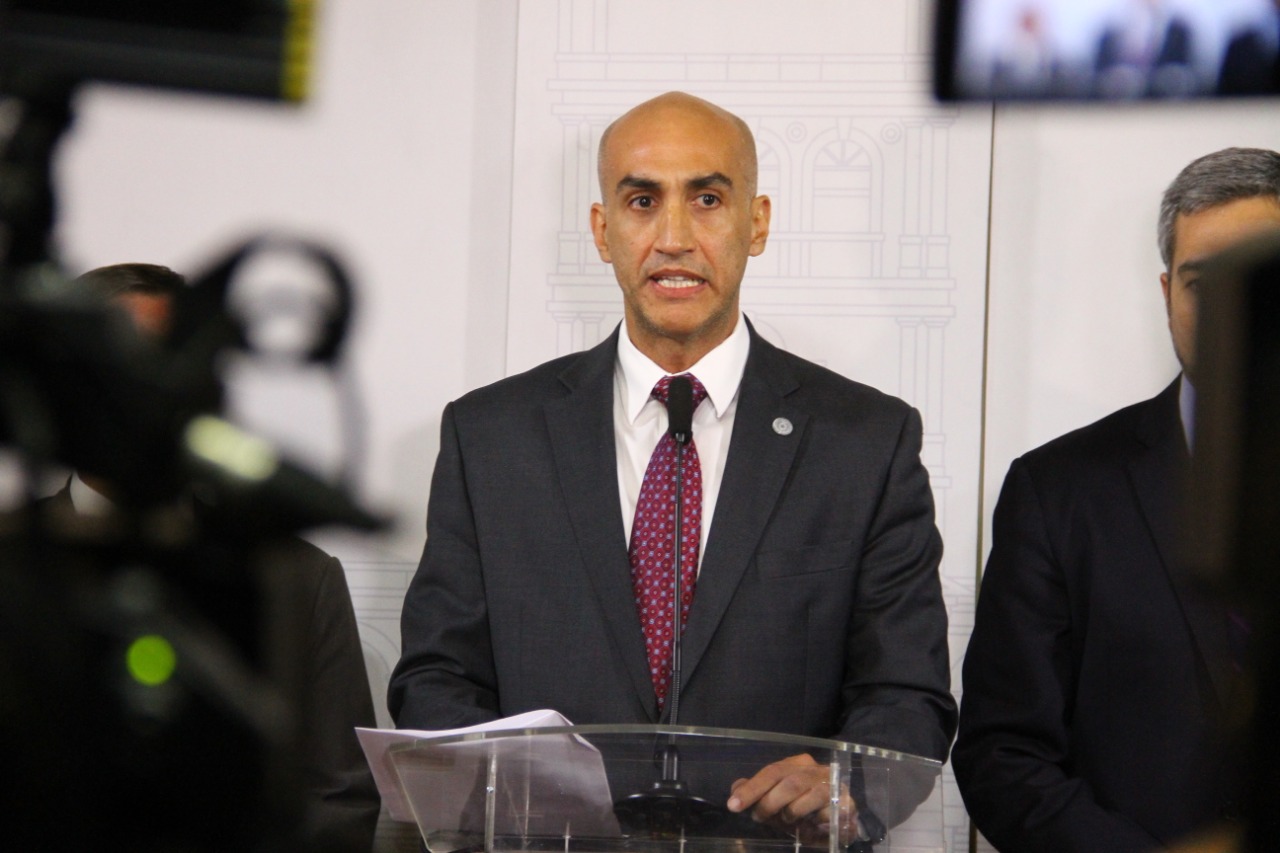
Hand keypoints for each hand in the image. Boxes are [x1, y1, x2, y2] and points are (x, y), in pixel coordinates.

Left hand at [726, 753, 859, 845]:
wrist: (840, 820)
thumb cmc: (804, 807)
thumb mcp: (777, 800)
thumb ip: (758, 793)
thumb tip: (736, 789)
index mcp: (798, 764)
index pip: (772, 771)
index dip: (751, 788)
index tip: (733, 805)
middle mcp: (817, 770)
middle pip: (789, 781)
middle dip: (769, 802)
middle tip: (759, 818)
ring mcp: (834, 785)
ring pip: (808, 795)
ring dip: (792, 813)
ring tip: (786, 822)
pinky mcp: (847, 803)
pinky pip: (826, 813)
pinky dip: (813, 823)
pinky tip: (808, 828)